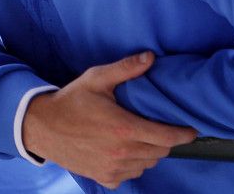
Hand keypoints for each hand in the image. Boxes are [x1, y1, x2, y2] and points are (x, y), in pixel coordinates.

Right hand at [22, 52, 198, 188]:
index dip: (183, 134)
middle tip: (160, 127)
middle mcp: (121, 153)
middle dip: (165, 140)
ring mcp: (113, 168)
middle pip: (160, 152)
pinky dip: (133, 165)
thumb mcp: (97, 79)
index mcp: (123, 128)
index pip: (166, 137)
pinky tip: (124, 151)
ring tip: (141, 137)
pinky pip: (130, 175)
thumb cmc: (71, 101)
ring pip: (147, 165)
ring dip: (149, 153)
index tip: (191, 130)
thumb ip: (126, 69)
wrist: (42, 127)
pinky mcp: (104, 177)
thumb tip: (151, 57)